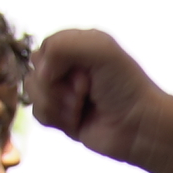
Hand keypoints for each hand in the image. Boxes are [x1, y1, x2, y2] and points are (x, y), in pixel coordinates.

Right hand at [30, 29, 165, 161]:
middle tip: (86, 92)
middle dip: (56, 85)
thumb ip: (61, 46)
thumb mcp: (100, 50)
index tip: (84, 74)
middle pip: (35, 70)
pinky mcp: (62, 116)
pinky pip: (38, 113)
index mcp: (79, 45)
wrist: (139, 127)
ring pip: (33, 92)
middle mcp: (70, 66)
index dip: (56, 63)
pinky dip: (56, 118)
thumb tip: (39, 73)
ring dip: (57, 103)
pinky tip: (76, 121)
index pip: (46, 47)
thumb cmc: (125, 86)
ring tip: (81, 108)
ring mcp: (64, 92)